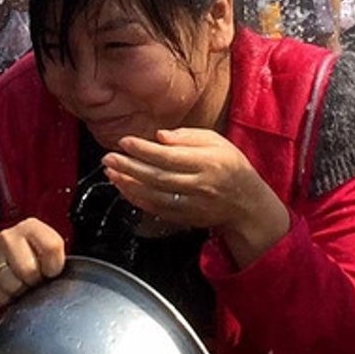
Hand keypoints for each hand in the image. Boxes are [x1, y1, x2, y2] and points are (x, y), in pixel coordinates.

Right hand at [0, 218, 66, 307]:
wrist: (14, 260)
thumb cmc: (40, 259)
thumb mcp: (55, 251)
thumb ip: (61, 257)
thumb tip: (78, 273)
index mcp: (32, 226)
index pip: (51, 247)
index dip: (55, 267)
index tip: (53, 271)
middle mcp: (8, 236)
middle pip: (28, 270)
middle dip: (36, 281)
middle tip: (36, 280)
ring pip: (12, 285)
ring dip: (21, 291)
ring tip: (23, 284)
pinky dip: (5, 299)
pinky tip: (10, 290)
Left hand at [105, 129, 289, 263]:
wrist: (246, 203)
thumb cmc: (230, 166)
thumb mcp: (217, 142)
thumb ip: (188, 136)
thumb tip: (159, 136)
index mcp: (208, 162)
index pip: (169, 156)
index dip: (144, 149)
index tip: (125, 141)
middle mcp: (199, 185)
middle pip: (157, 176)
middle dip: (129, 167)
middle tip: (108, 157)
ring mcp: (191, 204)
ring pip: (153, 195)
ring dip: (128, 184)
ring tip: (111, 172)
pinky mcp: (184, 217)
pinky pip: (155, 209)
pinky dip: (137, 199)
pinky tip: (124, 188)